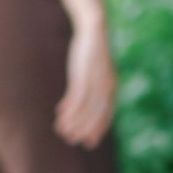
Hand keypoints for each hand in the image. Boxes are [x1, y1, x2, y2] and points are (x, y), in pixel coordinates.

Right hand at [54, 21, 115, 147]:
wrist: (93, 29)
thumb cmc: (92, 53)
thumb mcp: (91, 73)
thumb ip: (85, 90)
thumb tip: (69, 109)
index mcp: (112, 87)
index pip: (107, 114)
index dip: (98, 129)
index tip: (90, 143)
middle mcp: (107, 85)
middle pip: (96, 114)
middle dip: (84, 129)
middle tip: (72, 140)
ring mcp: (96, 79)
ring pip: (86, 107)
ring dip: (74, 121)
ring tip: (62, 131)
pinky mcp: (84, 73)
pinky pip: (77, 95)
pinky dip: (69, 107)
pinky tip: (60, 114)